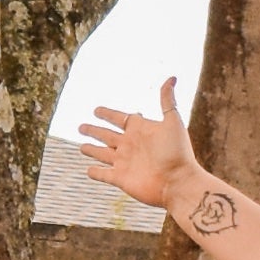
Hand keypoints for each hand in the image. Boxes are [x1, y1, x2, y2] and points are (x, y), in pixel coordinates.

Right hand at [71, 78, 194, 216]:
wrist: (178, 182)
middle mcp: (130, 145)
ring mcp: (124, 163)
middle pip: (107, 135)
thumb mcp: (172, 122)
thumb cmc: (177, 152)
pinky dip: (96, 173)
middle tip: (81, 126)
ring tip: (82, 147)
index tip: (96, 110)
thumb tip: (172, 77)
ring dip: (92, 150)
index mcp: (140, 130)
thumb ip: (167, 101)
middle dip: (94, 131)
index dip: (107, 114)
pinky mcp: (120, 179)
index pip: (119, 118)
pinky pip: (104, 175)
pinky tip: (88, 171)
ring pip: (103, 154)